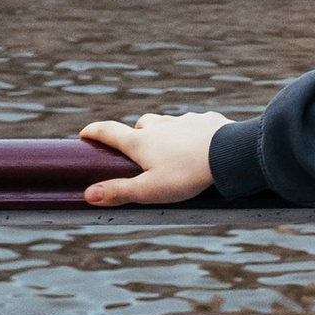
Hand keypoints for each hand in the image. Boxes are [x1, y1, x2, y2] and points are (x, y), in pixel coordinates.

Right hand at [79, 112, 228, 205]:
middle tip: (138, 151)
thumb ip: (119, 192)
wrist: (230, 155)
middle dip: (135, 134)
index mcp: (141, 141)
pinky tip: (199, 147)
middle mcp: (161, 125)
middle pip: (141, 123)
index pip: (109, 131)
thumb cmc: (187, 175)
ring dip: (164, 133)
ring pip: (168, 122)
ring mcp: (185, 120)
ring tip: (171, 153)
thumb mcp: (149, 190)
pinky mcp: (207, 120)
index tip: (84, 134)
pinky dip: (190, 133)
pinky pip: (194, 124)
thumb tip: (88, 194)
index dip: (94, 132)